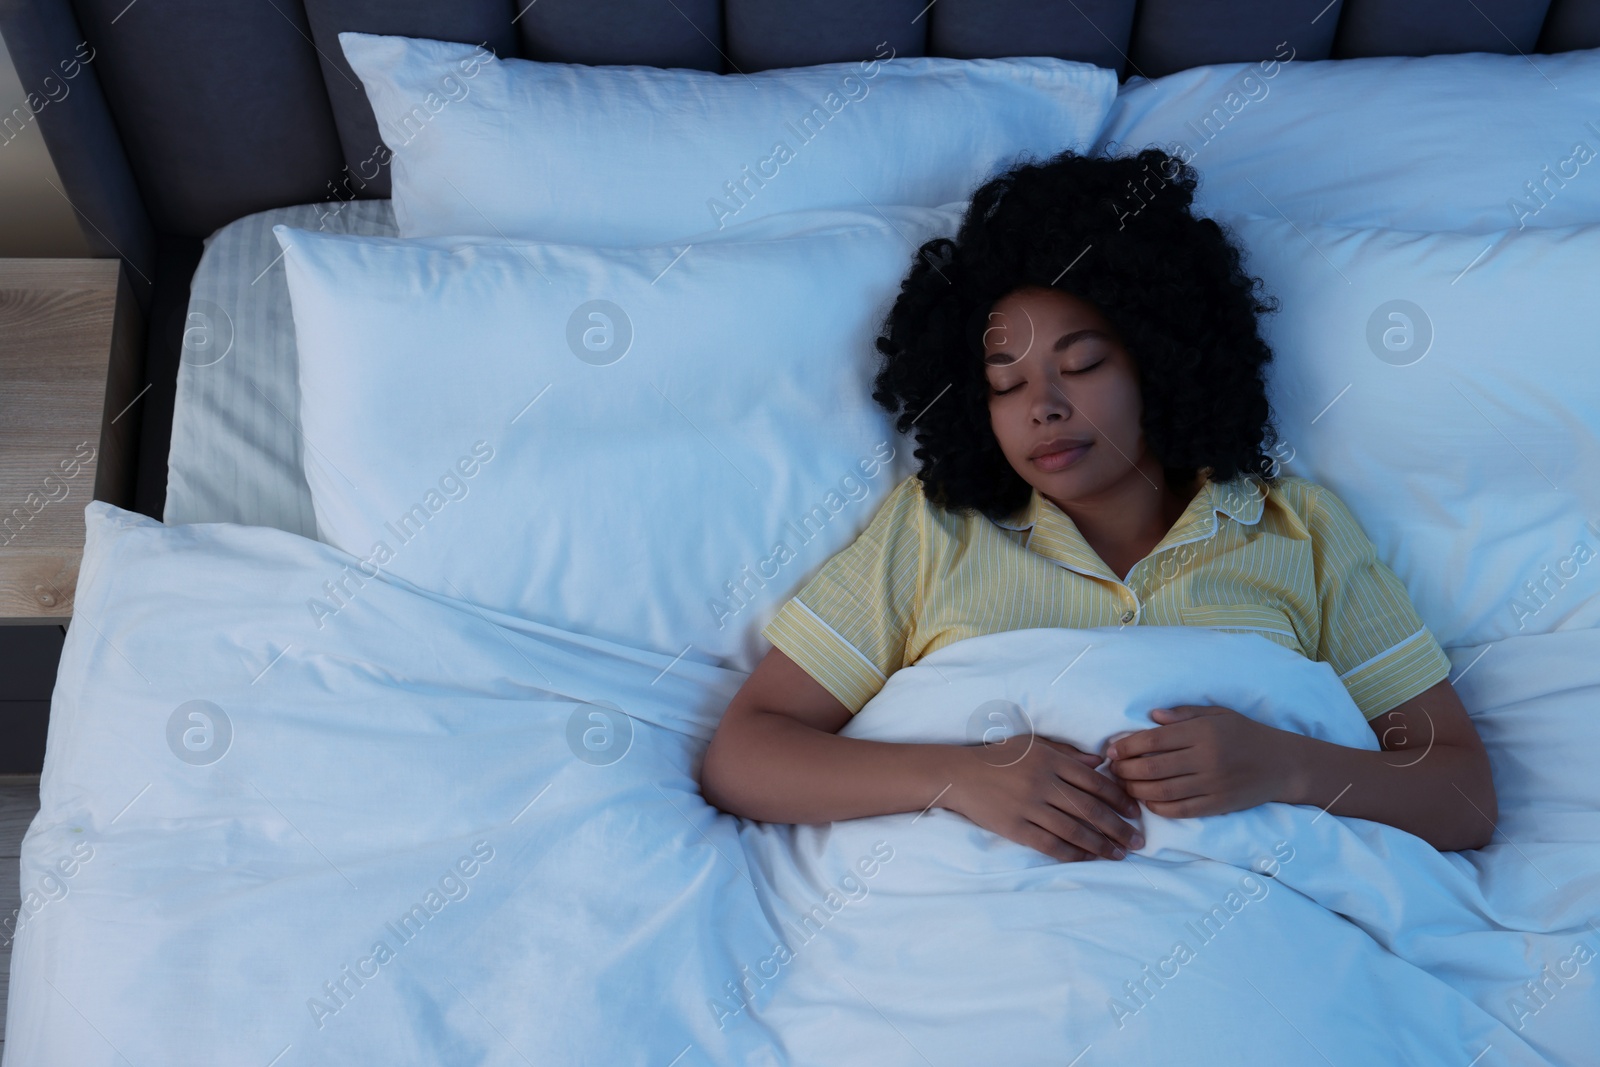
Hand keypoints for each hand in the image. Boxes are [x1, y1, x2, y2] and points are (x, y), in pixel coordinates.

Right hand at [941, 735, 1144, 862]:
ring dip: (1101, 845)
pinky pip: (1050, 844)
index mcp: (1051, 760)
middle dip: (1119, 827)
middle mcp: (1043, 783)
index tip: (1135, 812)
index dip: (1119, 798)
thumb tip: (1099, 762)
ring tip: (1119, 854)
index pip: (1095, 782)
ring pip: (1074, 830)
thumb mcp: (1032, 744)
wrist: (959, 774)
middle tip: (1138, 841)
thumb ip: (1066, 752)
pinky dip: (1072, 853)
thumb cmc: (998, 756)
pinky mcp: (1015, 827)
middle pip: (1090, 809)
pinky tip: (1087, 858)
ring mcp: (1029, 807)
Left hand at [1103, 705, 1296, 817]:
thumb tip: (1150, 717)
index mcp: (1203, 732)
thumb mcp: (1218, 714)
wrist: (1282, 764)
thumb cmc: (1245, 734)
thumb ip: (1183, 714)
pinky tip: (1147, 800)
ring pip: (1163, 791)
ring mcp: (1212, 784)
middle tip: (1113, 769)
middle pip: (1153, 768)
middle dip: (1125, 769)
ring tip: (1124, 784)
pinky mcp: (1218, 805)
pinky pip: (1180, 810)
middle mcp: (1206, 759)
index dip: (1127, 746)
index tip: (1111, 749)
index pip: (1153, 740)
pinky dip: (1158, 807)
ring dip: (1136, 790)